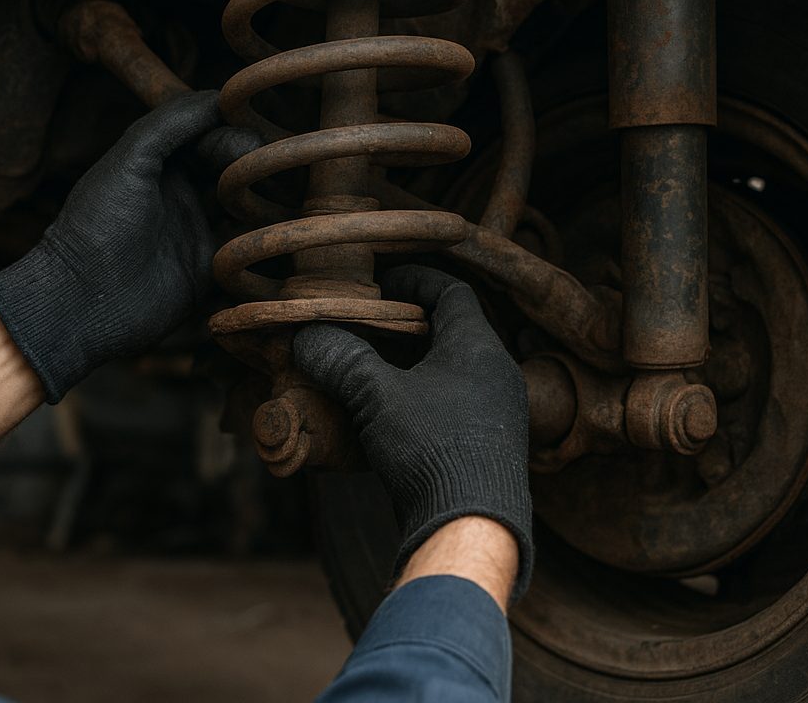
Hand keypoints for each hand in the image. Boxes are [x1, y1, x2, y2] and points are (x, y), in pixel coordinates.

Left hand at [0, 91, 255, 402]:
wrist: (83, 301)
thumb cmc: (97, 225)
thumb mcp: (128, 160)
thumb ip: (169, 122)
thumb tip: (220, 97)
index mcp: (164, 163)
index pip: (213, 133)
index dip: (234, 132)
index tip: (248, 139)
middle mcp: (187, 193)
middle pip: (238, 166)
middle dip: (256, 163)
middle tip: (263, 172)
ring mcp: (202, 230)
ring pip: (251, 203)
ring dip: (267, 197)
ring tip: (272, 200)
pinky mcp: (213, 269)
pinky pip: (250, 247)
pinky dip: (265, 237)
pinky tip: (269, 231)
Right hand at [293, 265, 533, 599]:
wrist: (473, 528)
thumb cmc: (432, 450)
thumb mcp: (376, 396)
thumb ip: (343, 360)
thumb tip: (308, 337)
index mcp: (477, 346)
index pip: (452, 290)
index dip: (416, 279)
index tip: (385, 282)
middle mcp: (496, 372)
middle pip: (454, 328)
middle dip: (411, 324)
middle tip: (373, 324)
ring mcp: (499, 410)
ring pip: (455, 368)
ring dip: (418, 363)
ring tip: (377, 368)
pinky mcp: (491, 444)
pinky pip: (458, 402)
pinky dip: (427, 396)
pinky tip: (395, 414)